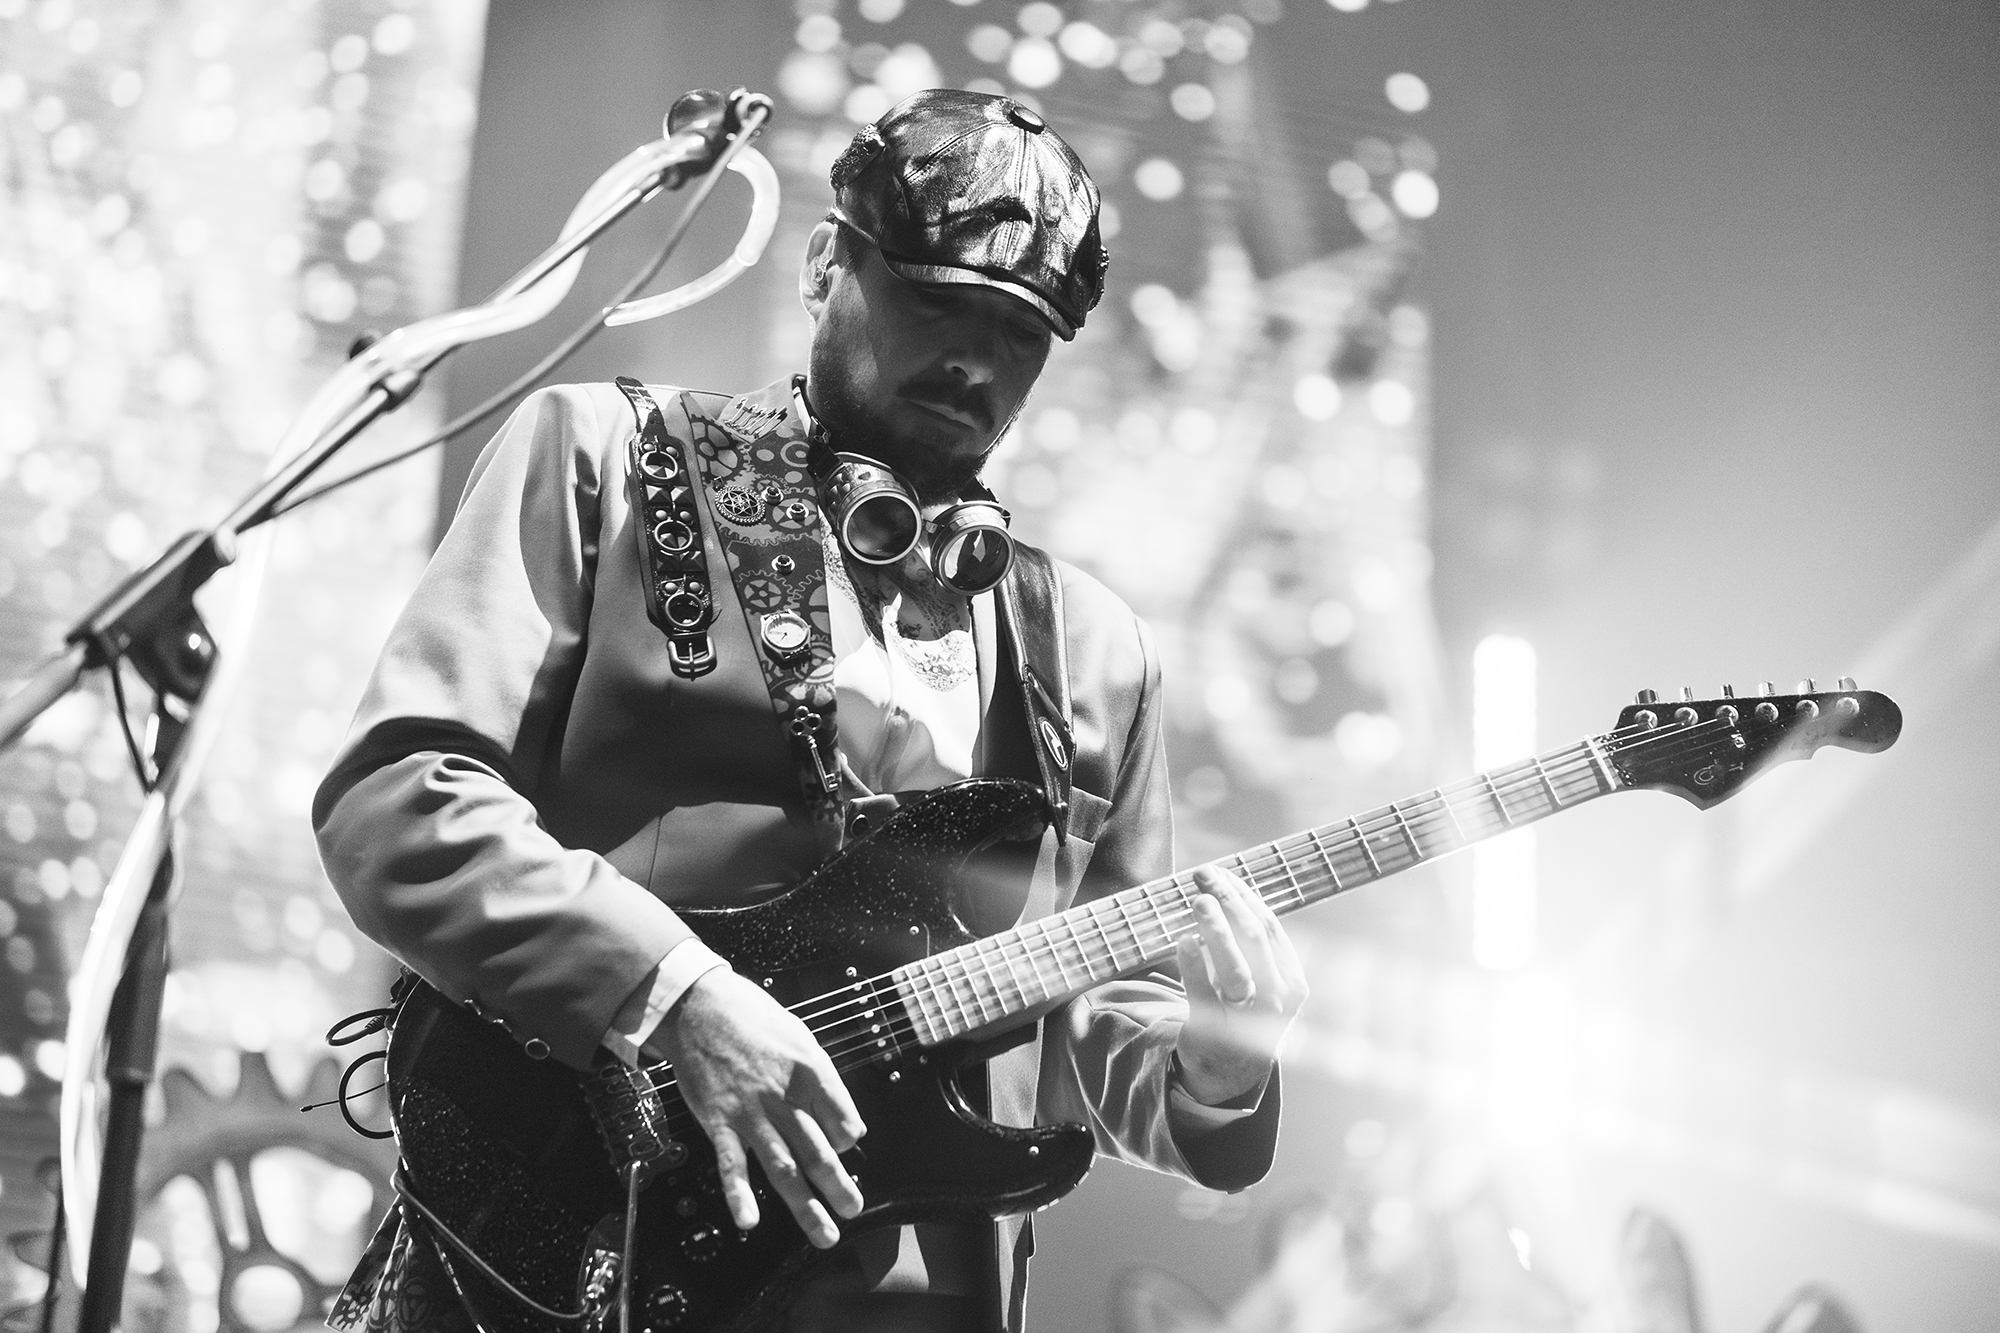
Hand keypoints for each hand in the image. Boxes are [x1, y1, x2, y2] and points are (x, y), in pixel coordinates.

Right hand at [650, 969, 866, 1247]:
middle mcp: (785, 1097)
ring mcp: (751, 1113)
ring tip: (823, 1233)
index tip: (844, 1147)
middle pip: (819, 1152)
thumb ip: (819, 1079)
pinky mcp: (719, 1121)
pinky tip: (749, 1220)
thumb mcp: (800, 1036)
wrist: (699, 1005)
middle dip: (839, 1187)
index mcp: (811, 1072)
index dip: (848, 1139)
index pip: (845, 1121)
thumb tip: (837, 1114)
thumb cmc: (750, 1016)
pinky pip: (732, 1164)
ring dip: (805, 1205)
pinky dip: (740, 1194)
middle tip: (852, 1210)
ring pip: (784, 1167)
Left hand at [1173, 864, 1308, 1105]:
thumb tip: (1223, 886)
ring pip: (1236, 970)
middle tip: (1204, 875)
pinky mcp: (1218, 1033)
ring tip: (1198, 902)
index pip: (1269, 926)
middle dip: (1228, 901)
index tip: (1221, 870)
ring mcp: (1250, 1019)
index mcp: (1292, 979)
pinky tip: (1183, 941)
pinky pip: (1205, 995)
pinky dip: (1194, 966)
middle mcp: (1277, 999)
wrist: (1231, 1072)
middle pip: (1254, 940)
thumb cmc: (1244, 1011)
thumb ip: (1250, 941)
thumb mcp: (1262, 980)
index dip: (1244, 894)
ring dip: (1217, 931)